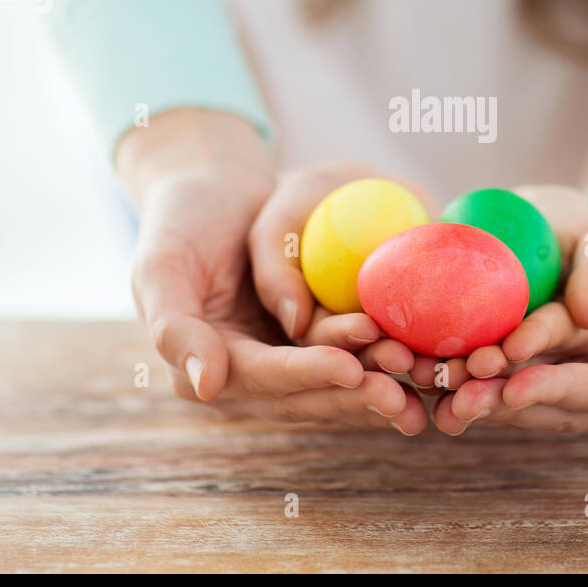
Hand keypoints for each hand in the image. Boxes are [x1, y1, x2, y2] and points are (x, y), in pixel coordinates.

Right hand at [119, 110, 427, 434]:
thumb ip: (173, 327)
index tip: (350, 370)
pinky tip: (425, 363)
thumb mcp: (162, 264)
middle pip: (306, 393)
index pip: (262, 377)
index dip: (306, 375)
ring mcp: (280, 364)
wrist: (214, 193)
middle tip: (402, 392)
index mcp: (203, 367)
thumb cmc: (181, 221)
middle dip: (354, 394)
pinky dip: (384, 361)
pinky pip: (352, 358)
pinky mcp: (310, 346)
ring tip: (424, 378)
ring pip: (335, 383)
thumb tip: (203, 387)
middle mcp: (244, 377)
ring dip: (378, 384)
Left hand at [432, 176, 587, 433]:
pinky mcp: (539, 349)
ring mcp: (565, 370)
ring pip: (513, 384)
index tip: (516, 388)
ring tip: (431, 380)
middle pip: (543, 399)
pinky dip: (467, 359)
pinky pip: (500, 358)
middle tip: (456, 394)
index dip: (554, 390)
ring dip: (474, 386)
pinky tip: (428, 353)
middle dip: (499, 399)